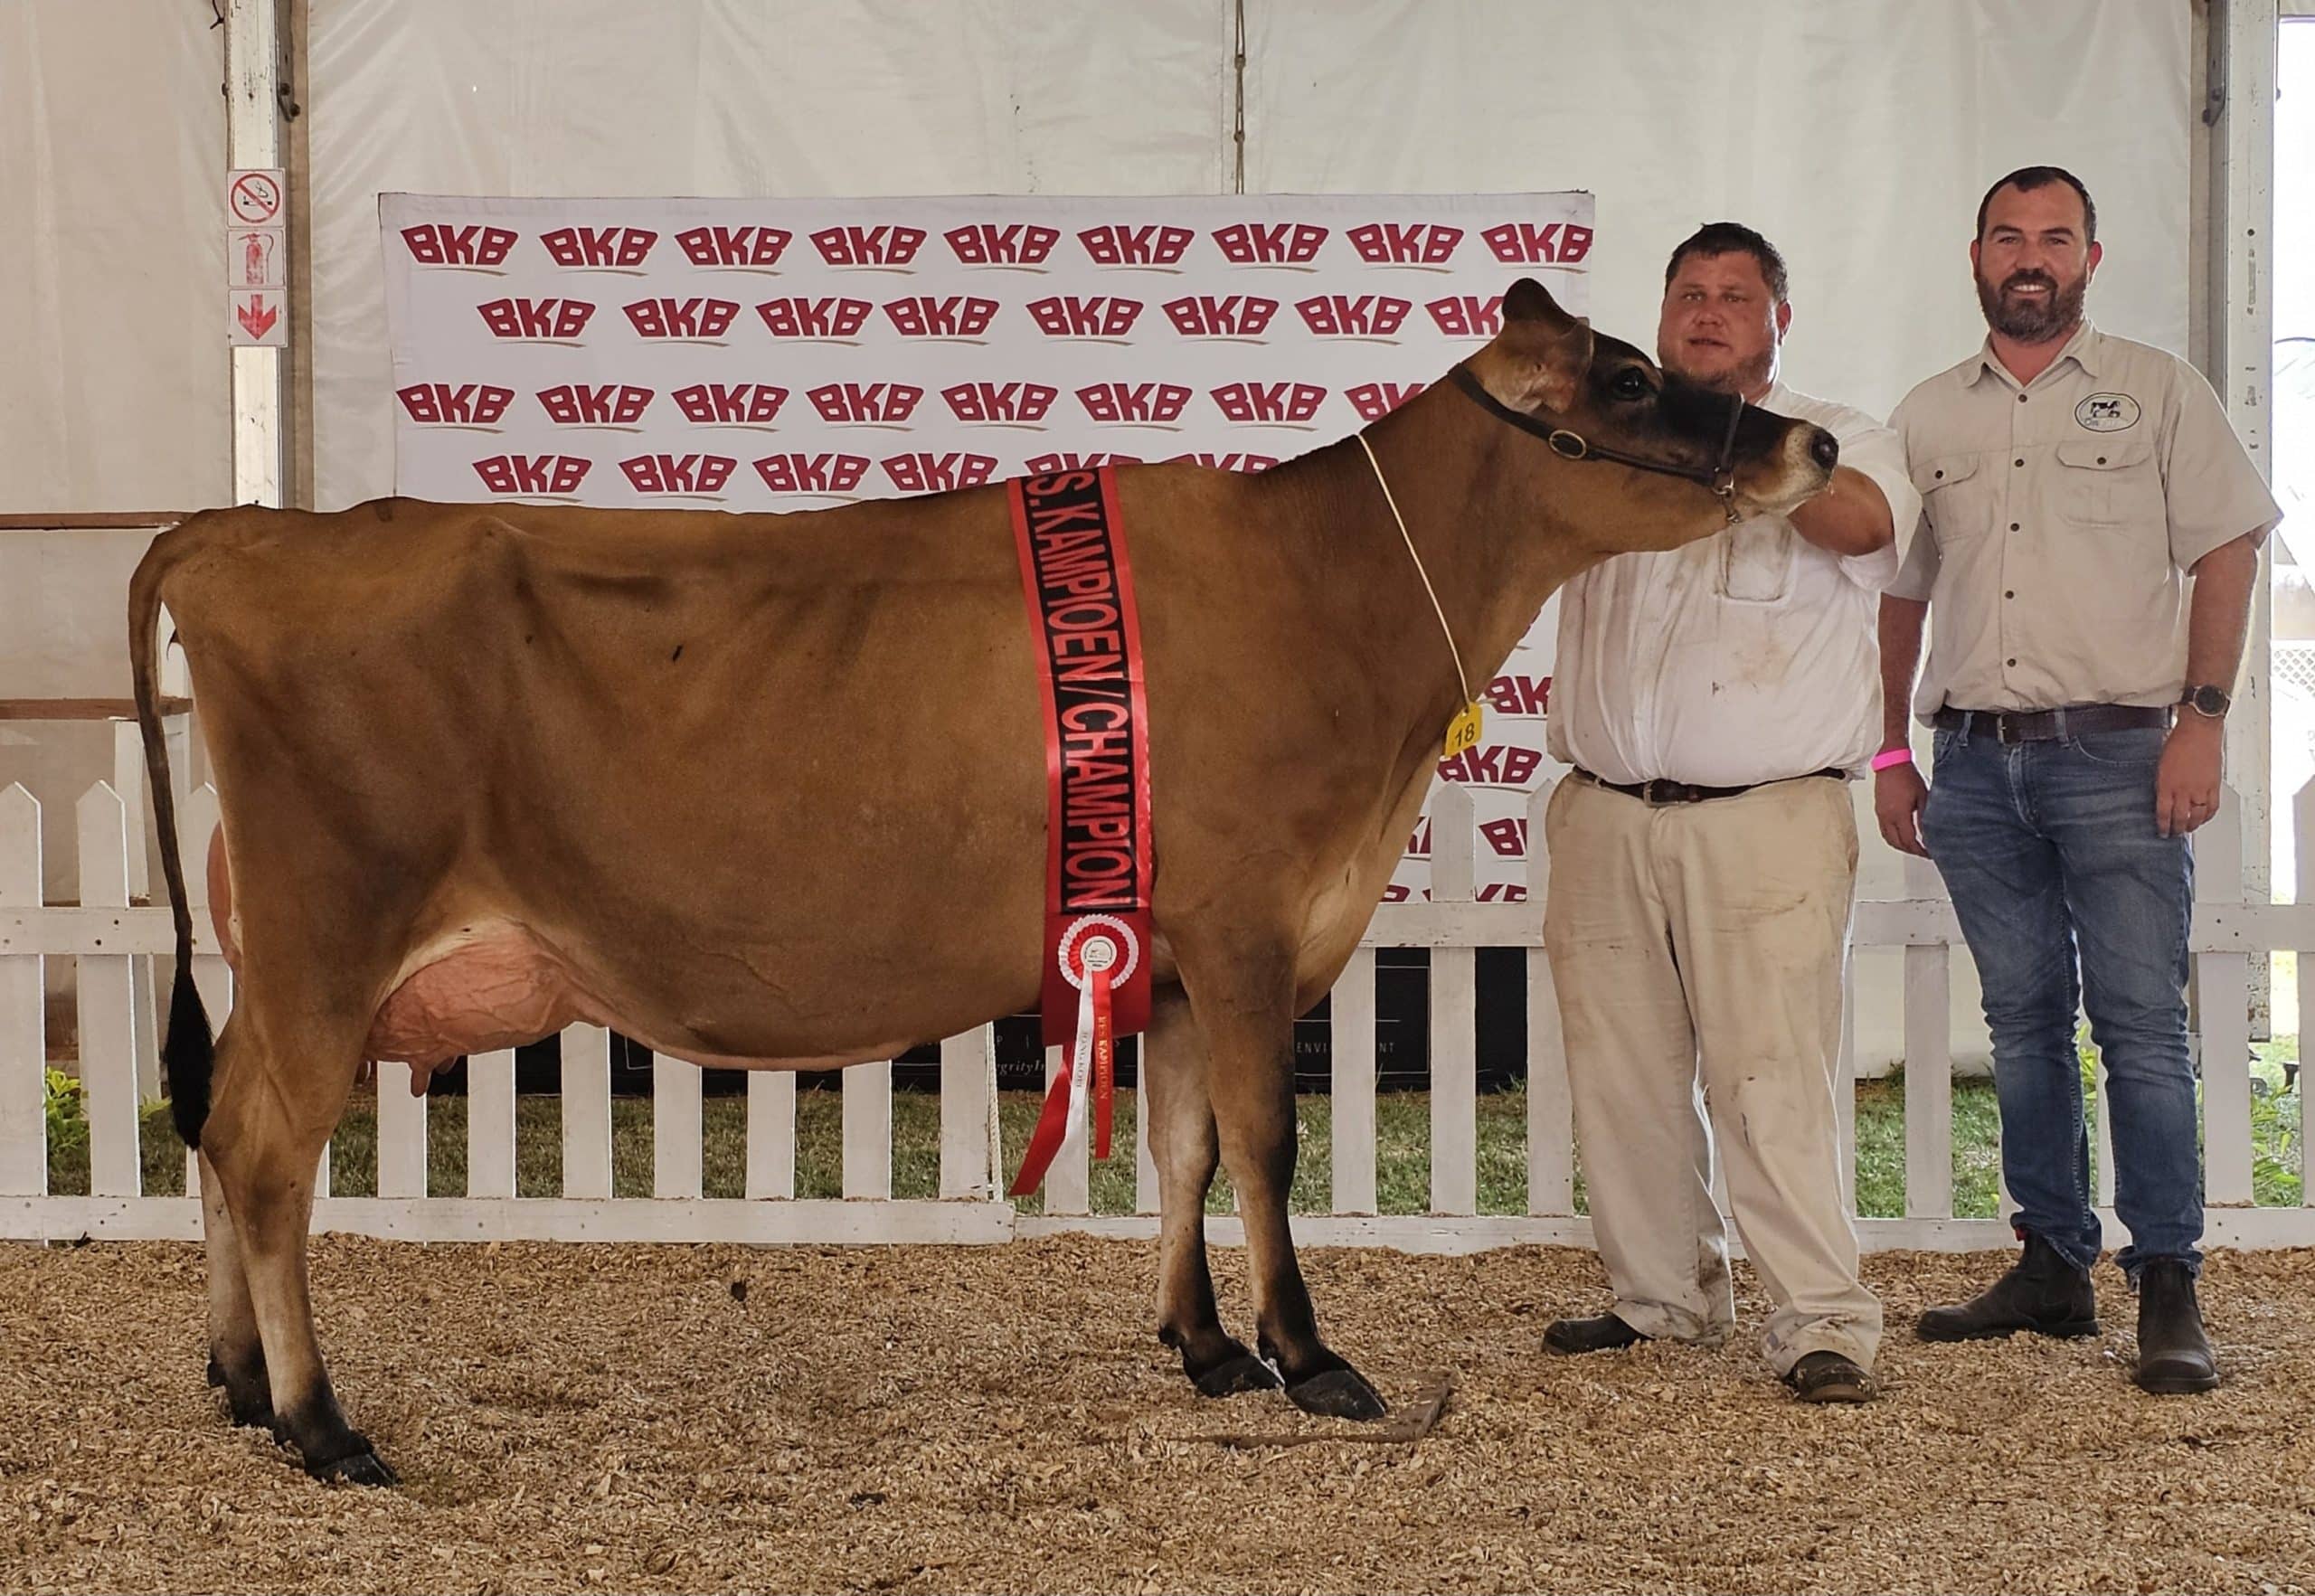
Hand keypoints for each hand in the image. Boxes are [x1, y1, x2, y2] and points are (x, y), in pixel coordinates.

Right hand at [1874, 760, 1930, 856]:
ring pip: (1889, 839)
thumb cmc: (1907, 775)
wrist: (1891, 762)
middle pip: (1897, 843)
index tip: (1928, 853)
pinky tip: (1901, 836)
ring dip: (1900, 846)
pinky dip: (1892, 838)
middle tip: (1922, 853)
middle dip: (1911, 851)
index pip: (1909, 841)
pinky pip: (1884, 831)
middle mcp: (1887, 817)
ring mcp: (1881, 814)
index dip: (1920, 850)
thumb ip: (1925, 817)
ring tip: (1912, 847)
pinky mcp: (1878, 810)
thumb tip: (1928, 833)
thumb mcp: (1923, 797)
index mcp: (1899, 814)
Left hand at [2156, 714, 2223, 836]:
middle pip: (2180, 818)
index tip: (2161, 832)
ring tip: (2188, 829)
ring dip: (2192, 825)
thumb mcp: (2161, 766)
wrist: (2198, 732)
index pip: (2163, 814)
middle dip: (2176, 829)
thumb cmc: (2178, 744)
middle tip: (2174, 834)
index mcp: (2167, 785)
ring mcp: (2200, 789)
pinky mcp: (2214, 786)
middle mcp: (2184, 790)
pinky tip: (2204, 818)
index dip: (2162, 826)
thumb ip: (2162, 785)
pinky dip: (2208, 816)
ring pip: (2197, 816)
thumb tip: (2163, 799)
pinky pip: (2213, 808)